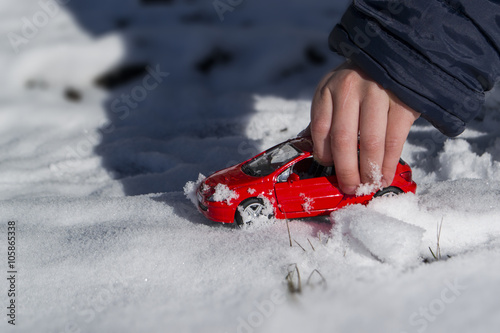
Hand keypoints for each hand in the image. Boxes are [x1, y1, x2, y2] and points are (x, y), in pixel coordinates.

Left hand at [307, 61, 419, 194]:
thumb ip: (326, 118)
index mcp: (329, 88)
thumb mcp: (336, 91)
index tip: (330, 169)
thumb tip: (315, 153)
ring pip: (370, 142)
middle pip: (343, 139)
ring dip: (369, 171)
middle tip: (350, 188)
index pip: (320, 128)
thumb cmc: (361, 82)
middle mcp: (350, 88)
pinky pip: (395, 140)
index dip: (324, 154)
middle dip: (346, 170)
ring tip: (368, 186)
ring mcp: (378, 93)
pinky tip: (385, 175)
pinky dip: (389, 163)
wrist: (397, 54)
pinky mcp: (403, 102)